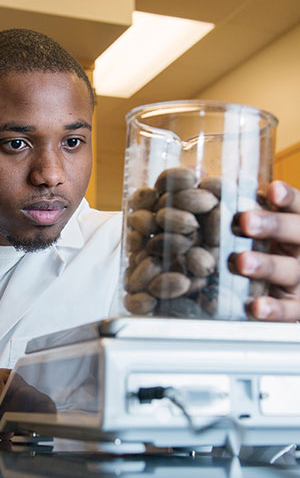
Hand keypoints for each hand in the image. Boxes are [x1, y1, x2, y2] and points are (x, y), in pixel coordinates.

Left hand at [231, 180, 299, 320]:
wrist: (293, 287)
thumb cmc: (264, 247)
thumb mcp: (257, 226)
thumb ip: (233, 203)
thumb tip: (197, 175)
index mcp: (295, 224)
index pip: (297, 206)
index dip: (288, 198)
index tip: (272, 190)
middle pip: (296, 232)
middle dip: (272, 225)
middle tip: (246, 221)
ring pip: (290, 270)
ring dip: (267, 265)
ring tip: (242, 261)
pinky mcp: (297, 307)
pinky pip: (289, 311)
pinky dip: (274, 309)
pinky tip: (256, 307)